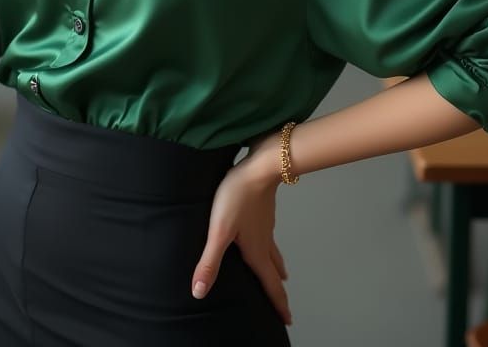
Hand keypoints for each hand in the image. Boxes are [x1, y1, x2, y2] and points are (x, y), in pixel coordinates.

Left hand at [190, 137, 291, 325]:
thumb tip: (200, 292)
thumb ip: (210, 261)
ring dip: (277, 266)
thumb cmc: (237, 197)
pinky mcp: (264, 209)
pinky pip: (270, 235)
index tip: (288, 320)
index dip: (278, 304)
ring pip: (274, 251)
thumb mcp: (219, 231)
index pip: (269, 284)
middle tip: (285, 305)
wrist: (259, 166)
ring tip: (281, 273)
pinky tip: (266, 236)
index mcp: (256, 251)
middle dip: (279, 289)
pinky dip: (271, 246)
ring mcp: (266, 224)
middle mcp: (264, 241)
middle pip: (274, 271)